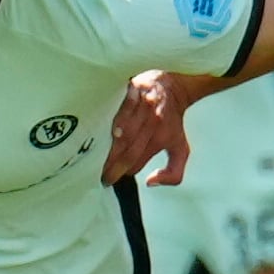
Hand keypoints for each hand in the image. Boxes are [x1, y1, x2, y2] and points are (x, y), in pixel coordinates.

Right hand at [106, 71, 195, 185]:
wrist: (173, 90)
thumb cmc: (172, 123)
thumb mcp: (181, 150)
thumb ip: (173, 173)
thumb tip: (150, 183)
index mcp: (162, 138)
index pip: (136, 161)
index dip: (122, 172)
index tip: (110, 179)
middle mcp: (153, 122)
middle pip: (127, 149)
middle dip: (111, 164)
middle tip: (98, 174)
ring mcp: (143, 106)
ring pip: (121, 130)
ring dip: (107, 145)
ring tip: (93, 156)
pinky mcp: (134, 92)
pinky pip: (118, 107)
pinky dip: (109, 117)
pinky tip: (97, 127)